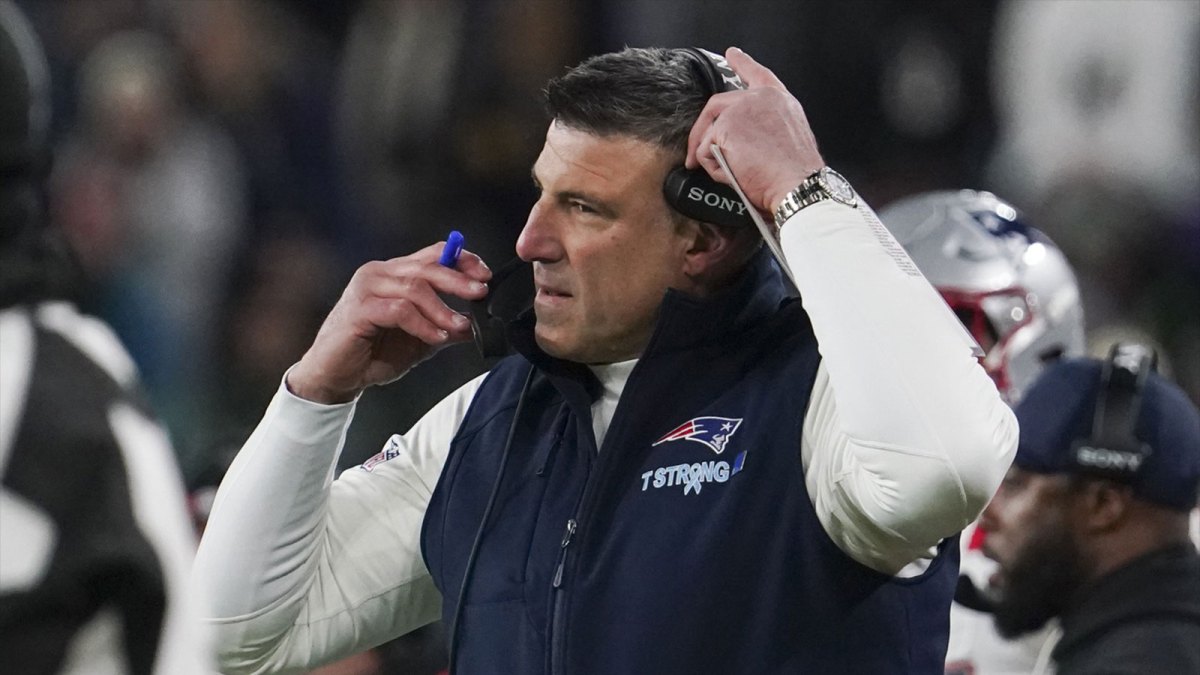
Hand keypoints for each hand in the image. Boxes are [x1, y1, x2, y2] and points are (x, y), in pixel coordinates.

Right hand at [286, 241, 490, 403]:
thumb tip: (477, 323)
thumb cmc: (374, 353)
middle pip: (427, 267)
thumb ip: (446, 327)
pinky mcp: (358, 309)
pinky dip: (423, 324)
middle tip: (481, 293)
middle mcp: (379, 273)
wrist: (337, 376)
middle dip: (458, 280)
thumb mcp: (421, 339)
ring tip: (460, 326)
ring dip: (442, 308)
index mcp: (394, 273)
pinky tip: (437, 337)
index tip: (485, 275)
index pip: (433, 254)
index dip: (462, 260)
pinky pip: (399, 311)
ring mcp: (366, 288)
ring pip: (414, 287)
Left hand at [685, 47, 824, 214]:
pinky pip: (705, 151)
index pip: (758, 75)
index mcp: (779, 101)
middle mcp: (760, 98)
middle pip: (717, 105)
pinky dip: (714, 168)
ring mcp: (741, 109)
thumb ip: (765, 128)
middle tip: (693, 154)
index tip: (732, 54)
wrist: (798, 185)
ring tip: (732, 174)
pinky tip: (735, 174)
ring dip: (712, 158)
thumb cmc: (796, 174)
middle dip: (701, 132)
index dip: (743, 63)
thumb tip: (741, 142)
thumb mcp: (788, 138)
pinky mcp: (725, 126)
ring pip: (709, 133)